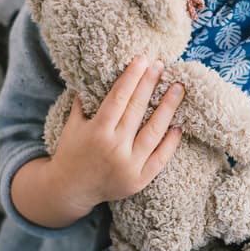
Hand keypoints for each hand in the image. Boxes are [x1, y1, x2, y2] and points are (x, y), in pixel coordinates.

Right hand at [12, 55, 183, 227]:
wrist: (70, 190)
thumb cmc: (71, 153)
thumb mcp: (72, 125)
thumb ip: (83, 102)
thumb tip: (92, 75)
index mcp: (96, 131)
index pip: (118, 98)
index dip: (131, 77)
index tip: (142, 60)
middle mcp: (114, 148)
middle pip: (137, 110)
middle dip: (150, 84)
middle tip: (161, 65)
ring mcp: (128, 165)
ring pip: (154, 132)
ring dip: (168, 108)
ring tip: (178, 88)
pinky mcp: (139, 180)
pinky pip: (160, 158)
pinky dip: (171, 142)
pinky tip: (179, 125)